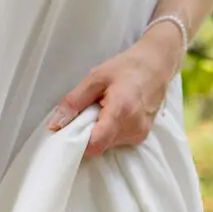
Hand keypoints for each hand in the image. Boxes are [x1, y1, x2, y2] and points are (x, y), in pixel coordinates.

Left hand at [47, 22, 184, 157]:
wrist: (157, 65)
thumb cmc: (127, 67)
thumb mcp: (95, 78)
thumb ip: (74, 102)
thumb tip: (55, 124)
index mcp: (121, 111)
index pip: (95, 144)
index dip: (78, 144)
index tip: (67, 134)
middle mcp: (133, 128)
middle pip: (100, 146)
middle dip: (86, 135)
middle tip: (83, 114)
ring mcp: (139, 134)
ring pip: (107, 145)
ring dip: (98, 133)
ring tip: (100, 111)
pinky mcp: (142, 136)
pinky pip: (117, 142)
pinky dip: (108, 132)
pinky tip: (111, 114)